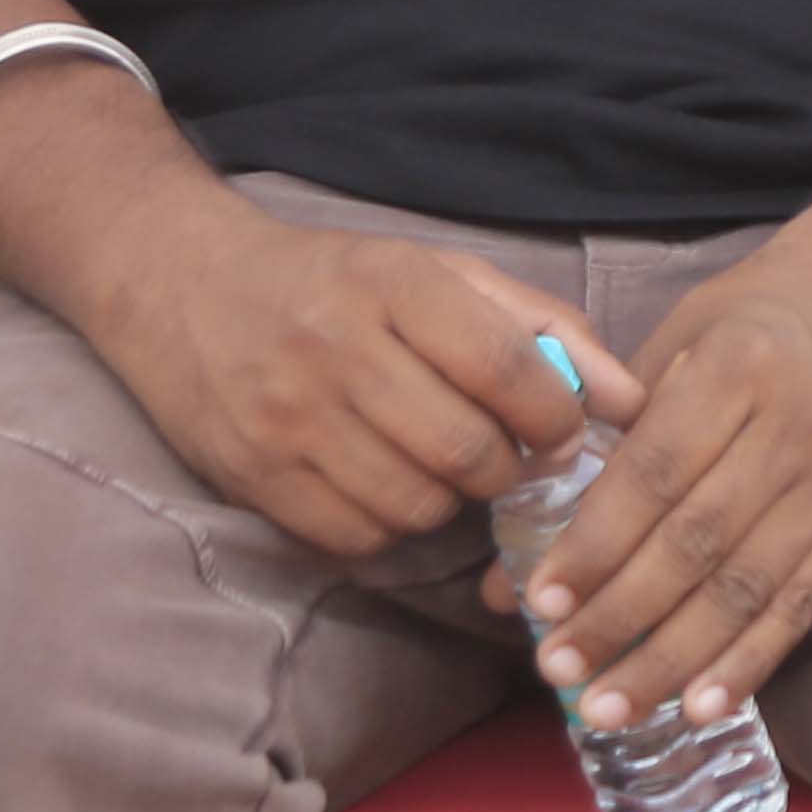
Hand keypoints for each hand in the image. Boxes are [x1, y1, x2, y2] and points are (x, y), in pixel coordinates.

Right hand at [90, 201, 637, 562]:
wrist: (180, 286)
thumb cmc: (331, 281)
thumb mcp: (434, 273)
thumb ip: (541, 328)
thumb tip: (631, 400)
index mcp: (392, 282)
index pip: (508, 369)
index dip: (556, 417)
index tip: (561, 430)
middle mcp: (336, 349)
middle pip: (469, 452)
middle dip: (507, 469)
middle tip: (504, 456)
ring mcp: (289, 419)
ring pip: (419, 505)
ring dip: (448, 500)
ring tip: (433, 461)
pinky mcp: (256, 479)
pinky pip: (361, 538)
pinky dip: (388, 523)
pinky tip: (379, 479)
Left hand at [488, 235, 811, 728]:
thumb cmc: (748, 324)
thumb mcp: (674, 344)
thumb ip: (600, 443)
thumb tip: (512, 565)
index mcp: (736, 368)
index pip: (655, 474)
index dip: (595, 545)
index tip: (540, 603)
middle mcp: (794, 430)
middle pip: (695, 543)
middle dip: (618, 616)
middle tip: (557, 668)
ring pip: (744, 589)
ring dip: (671, 659)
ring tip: (608, 707)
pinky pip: (799, 610)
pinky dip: (746, 665)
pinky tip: (696, 707)